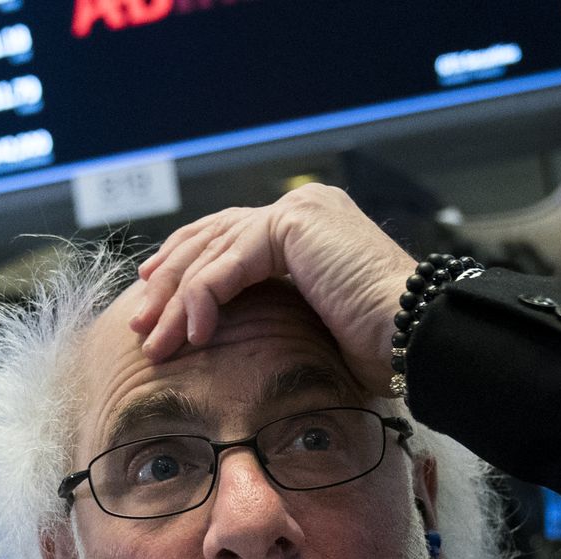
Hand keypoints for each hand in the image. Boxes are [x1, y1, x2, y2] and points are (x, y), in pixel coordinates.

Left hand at [129, 184, 417, 396]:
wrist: (418, 337)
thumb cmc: (383, 347)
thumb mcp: (316, 327)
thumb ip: (277, 315)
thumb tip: (235, 338)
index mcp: (311, 226)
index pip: (232, 237)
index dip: (189, 266)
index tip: (159, 300)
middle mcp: (304, 209)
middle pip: (212, 238)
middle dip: (170, 281)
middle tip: (142, 320)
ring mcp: (299, 211)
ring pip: (211, 251)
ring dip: (175, 298)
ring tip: (154, 338)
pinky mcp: (293, 225)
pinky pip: (227, 264)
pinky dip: (202, 300)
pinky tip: (192, 334)